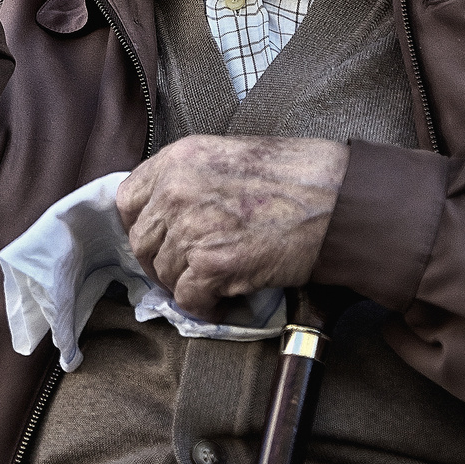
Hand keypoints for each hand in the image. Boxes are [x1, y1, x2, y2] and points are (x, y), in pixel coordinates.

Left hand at [116, 134, 348, 319]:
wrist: (337, 197)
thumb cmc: (296, 174)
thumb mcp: (230, 156)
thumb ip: (192, 178)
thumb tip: (170, 213)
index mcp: (179, 157)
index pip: (128, 199)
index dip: (141, 225)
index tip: (159, 239)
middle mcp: (176, 189)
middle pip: (141, 242)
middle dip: (162, 261)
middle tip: (190, 270)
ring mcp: (191, 227)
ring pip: (164, 274)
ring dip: (188, 284)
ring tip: (219, 282)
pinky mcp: (212, 264)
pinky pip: (189, 299)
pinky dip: (206, 307)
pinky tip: (228, 299)